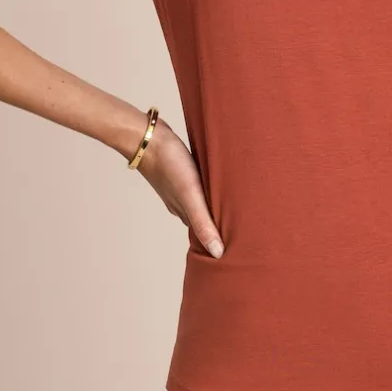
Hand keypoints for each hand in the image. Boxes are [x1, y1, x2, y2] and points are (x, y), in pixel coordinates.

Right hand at [133, 118, 224, 257]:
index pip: (203, 234)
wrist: (149, 137)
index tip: (237, 247)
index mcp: (183, 212)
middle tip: (242, 229)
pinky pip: (198, 184)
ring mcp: (179, 185)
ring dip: (214, 205)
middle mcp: (181, 202)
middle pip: (203, 218)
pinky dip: (208, 188)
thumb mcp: (190, 195)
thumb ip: (203, 222)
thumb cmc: (169, 165)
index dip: (218, 240)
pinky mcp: (182, 169)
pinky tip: (217, 182)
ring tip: (235, 208)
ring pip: (200, 201)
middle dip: (219, 224)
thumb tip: (218, 253)